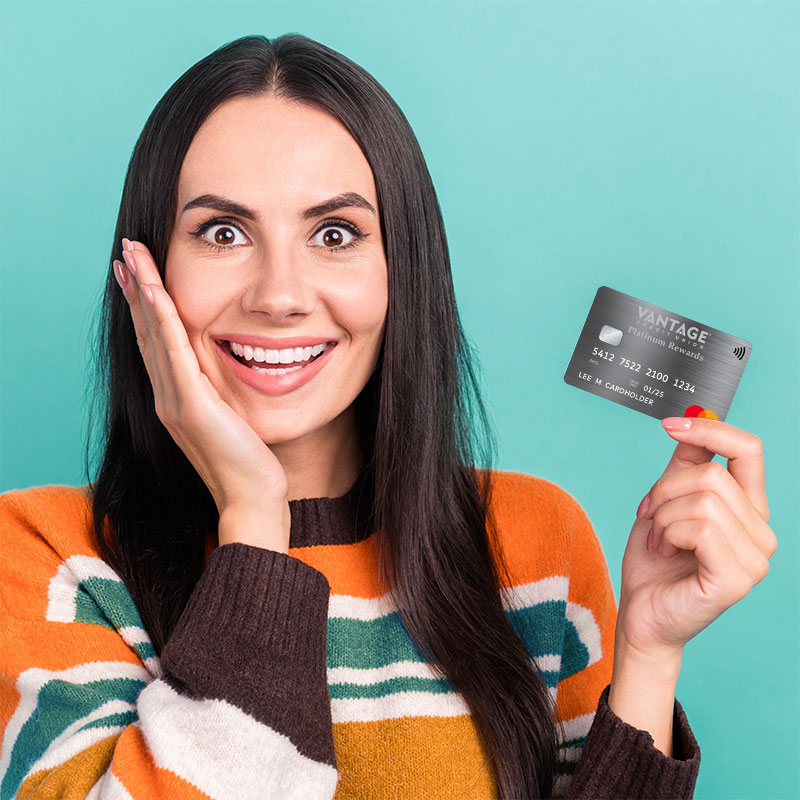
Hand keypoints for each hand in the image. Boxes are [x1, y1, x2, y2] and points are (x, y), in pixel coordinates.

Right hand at [112, 239, 290, 552]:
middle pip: (147, 333)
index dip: (145, 306)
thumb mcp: (231, 417)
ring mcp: (175, 402)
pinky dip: (162, 322)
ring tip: (132, 257)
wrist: (252, 499)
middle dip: (137, 289)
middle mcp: (167, 397)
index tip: (140, 273)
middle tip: (127, 252)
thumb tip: (228, 367)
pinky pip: (174, 356)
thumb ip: (221, 391)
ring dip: (143, 293)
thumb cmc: (248, 461)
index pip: (157, 342)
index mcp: (176, 398)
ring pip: (154, 337)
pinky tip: (156, 293)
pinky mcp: (191, 408)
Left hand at [615, 416, 775, 660]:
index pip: (748, 450)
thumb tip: (692, 418)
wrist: (641, 614)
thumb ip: (684, 465)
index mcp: (747, 508)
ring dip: (663, 516)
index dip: (708, 430)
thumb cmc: (654, 563)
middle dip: (665, 490)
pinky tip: (664, 551)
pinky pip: (700, 528)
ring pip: (704, 500)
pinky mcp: (739, 578)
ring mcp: (756, 557)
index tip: (668, 425)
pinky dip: (668, 534)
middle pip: (712, 474)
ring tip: (658, 540)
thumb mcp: (665, 502)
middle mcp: (761, 531)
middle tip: (648, 515)